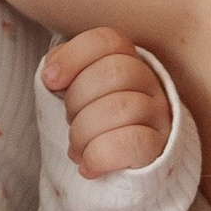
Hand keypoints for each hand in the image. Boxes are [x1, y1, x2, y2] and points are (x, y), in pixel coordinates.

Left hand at [41, 28, 173, 179]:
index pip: (107, 41)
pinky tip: (88, 167)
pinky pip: (130, 143)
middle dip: (77, 99)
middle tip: (69, 121)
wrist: (123, 169)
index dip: (74, 56)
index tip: (50, 81)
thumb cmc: (95, 124)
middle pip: (114, 72)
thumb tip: (52, 74)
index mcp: (129, 62)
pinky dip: (99, 156)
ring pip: (121, 107)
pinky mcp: (159, 148)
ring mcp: (159, 115)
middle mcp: (151, 83)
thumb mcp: (78, 92)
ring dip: (84, 132)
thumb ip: (65, 72)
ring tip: (76, 149)